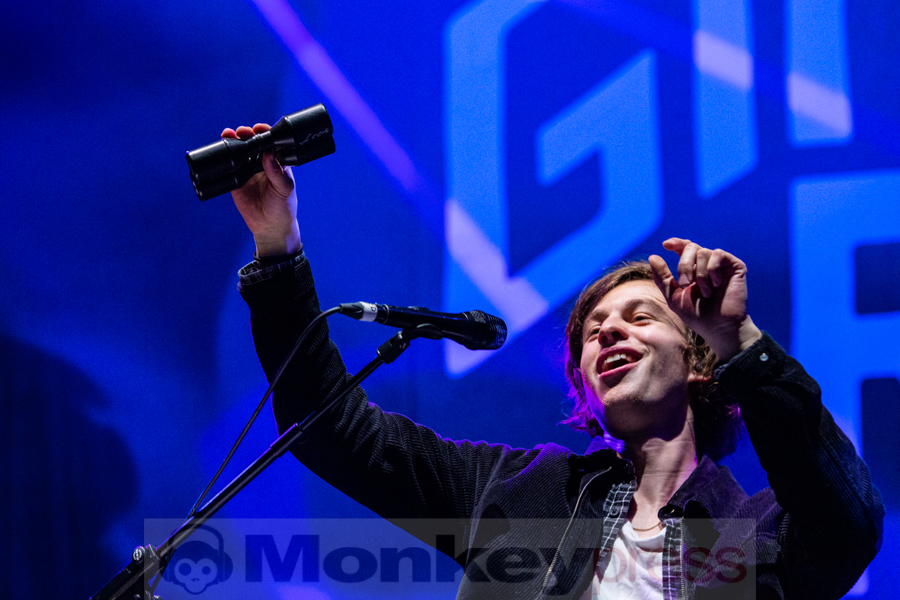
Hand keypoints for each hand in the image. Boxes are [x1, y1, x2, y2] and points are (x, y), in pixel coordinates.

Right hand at [223, 123, 301, 257]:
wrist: (270, 226)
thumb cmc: (283, 207)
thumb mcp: (284, 188)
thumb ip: (277, 172)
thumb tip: (268, 153)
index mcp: (277, 162)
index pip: (271, 142)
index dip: (264, 132)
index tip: (258, 128)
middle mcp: (262, 163)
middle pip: (253, 143)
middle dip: (246, 134)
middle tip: (242, 132)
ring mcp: (248, 170)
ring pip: (239, 151)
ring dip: (233, 140)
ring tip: (228, 134)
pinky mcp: (236, 180)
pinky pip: (229, 166)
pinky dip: (224, 156)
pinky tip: (221, 149)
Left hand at [648, 238, 761, 361]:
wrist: (718, 327)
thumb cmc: (697, 315)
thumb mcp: (673, 296)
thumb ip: (662, 277)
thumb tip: (652, 256)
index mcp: (692, 269)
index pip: (684, 247)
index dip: (675, 243)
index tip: (665, 245)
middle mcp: (706, 264)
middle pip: (691, 247)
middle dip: (683, 265)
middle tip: (685, 284)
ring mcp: (721, 265)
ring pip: (703, 251)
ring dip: (699, 273)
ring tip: (705, 292)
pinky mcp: (735, 266)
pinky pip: (718, 254)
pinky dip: (712, 269)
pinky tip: (716, 285)